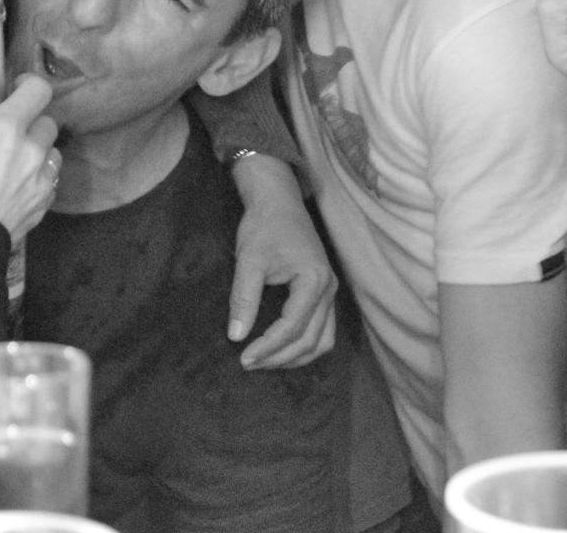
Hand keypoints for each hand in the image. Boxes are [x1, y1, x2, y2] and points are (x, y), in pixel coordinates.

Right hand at [0, 74, 59, 241]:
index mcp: (4, 129)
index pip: (38, 91)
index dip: (30, 85)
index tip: (17, 89)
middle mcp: (31, 149)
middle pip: (48, 122)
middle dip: (32, 122)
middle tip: (11, 132)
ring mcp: (42, 178)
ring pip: (54, 152)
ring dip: (40, 151)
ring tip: (18, 160)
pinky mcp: (45, 203)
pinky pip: (51, 181)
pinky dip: (40, 178)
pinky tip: (19, 186)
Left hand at [228, 156, 336, 368]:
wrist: (278, 202)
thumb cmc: (264, 227)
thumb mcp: (249, 260)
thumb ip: (244, 298)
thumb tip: (236, 336)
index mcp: (314, 280)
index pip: (292, 327)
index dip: (268, 347)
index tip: (243, 358)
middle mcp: (329, 289)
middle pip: (310, 340)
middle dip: (279, 357)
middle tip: (249, 363)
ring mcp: (330, 291)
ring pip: (322, 340)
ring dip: (295, 357)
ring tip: (265, 361)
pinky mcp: (325, 292)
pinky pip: (323, 330)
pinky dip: (305, 345)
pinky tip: (282, 349)